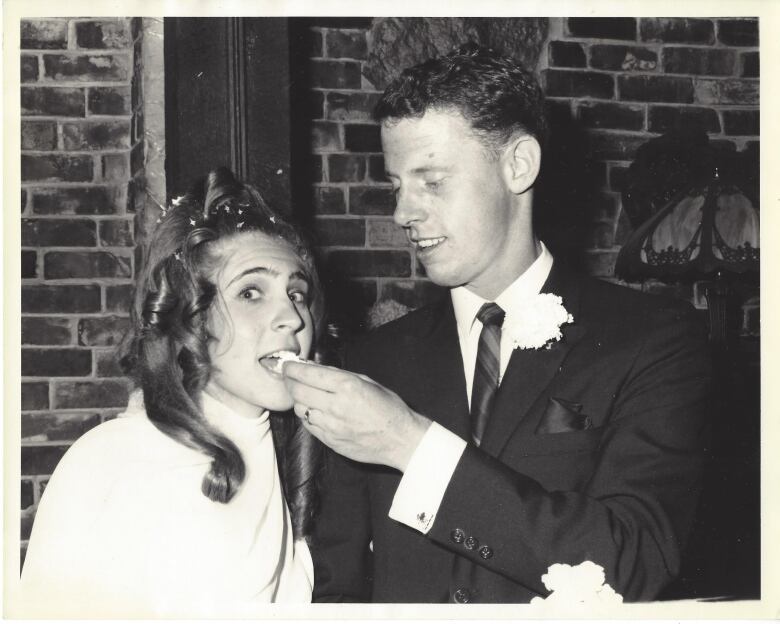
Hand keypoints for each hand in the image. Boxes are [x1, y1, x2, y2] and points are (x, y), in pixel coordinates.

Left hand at [282, 361, 430, 471]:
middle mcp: (336, 406)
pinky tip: (315, 411)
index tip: (288, 365)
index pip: (308, 374)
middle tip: (289, 377)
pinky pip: (309, 426)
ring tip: (306, 395)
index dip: (293, 368)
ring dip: (299, 400)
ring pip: (300, 409)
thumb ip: (341, 375)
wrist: (400, 440)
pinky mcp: (330, 441)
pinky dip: (308, 416)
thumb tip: (317, 369)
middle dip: (290, 382)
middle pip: (297, 391)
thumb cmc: (389, 409)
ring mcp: (331, 426)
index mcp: (347, 387)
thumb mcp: (368, 382)